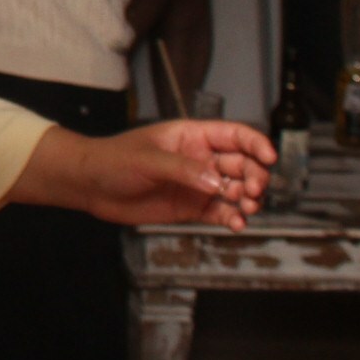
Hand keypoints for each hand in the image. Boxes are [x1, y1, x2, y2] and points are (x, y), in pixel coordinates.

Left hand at [32, 119, 275, 231]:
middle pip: (242, 164)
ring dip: (248, 199)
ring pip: (236, 190)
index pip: (234, 135)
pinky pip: (221, 212)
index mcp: (191, 136)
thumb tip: (216, 183)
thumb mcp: (147, 160)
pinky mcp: (192, 207)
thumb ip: (183, 170)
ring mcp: (197, 184)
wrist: (91, 186)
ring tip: (245, 209)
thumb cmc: (113, 160)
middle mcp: (200, 159)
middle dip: (255, 176)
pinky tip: (236, 224)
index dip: (255, 143)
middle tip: (252, 191)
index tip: (268, 157)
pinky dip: (233, 218)